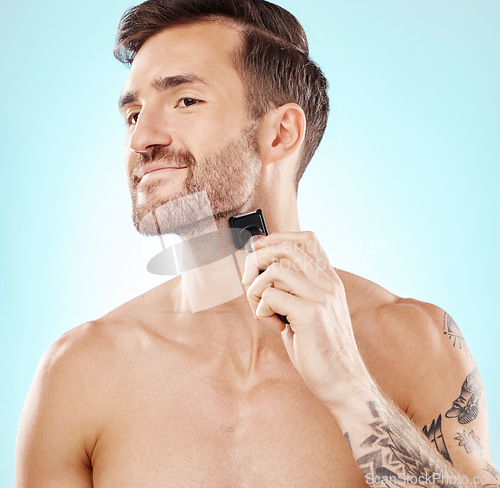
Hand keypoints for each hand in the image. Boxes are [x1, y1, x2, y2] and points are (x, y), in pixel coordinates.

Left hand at [241, 231, 371, 409]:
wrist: (343, 382)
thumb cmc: (319, 348)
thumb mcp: (307, 311)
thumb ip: (290, 290)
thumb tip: (256, 271)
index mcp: (329, 279)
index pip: (306, 239)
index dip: (277, 238)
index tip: (258, 251)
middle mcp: (327, 282)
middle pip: (285, 247)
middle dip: (257, 261)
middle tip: (250, 284)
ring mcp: (321, 296)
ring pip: (275, 269)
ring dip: (257, 290)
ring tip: (264, 311)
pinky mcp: (311, 313)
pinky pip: (271, 295)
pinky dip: (262, 309)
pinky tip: (274, 325)